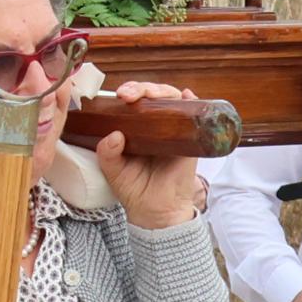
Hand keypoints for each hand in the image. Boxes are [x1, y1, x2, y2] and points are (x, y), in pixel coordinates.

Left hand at [88, 77, 207, 228]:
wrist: (156, 212)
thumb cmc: (134, 190)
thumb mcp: (113, 171)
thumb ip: (107, 154)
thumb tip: (114, 135)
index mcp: (135, 128)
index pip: (133, 102)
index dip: (127, 93)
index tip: (118, 95)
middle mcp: (156, 125)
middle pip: (152, 97)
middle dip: (141, 88)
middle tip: (128, 95)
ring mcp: (174, 131)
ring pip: (172, 100)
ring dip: (163, 91)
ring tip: (152, 94)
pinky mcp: (190, 141)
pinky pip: (195, 116)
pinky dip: (193, 103)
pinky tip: (188, 96)